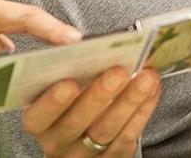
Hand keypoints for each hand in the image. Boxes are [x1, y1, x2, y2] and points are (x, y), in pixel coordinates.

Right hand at [23, 68, 159, 156]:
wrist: (83, 138)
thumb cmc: (70, 104)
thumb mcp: (58, 91)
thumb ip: (66, 71)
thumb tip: (80, 43)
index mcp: (39, 122)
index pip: (39, 116)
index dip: (52, 102)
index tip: (68, 83)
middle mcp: (58, 142)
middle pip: (76, 122)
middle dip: (99, 95)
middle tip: (117, 72)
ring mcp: (84, 154)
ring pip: (106, 130)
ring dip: (129, 101)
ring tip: (145, 78)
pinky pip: (127, 138)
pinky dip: (142, 111)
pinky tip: (152, 91)